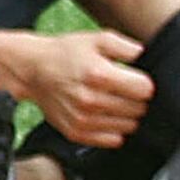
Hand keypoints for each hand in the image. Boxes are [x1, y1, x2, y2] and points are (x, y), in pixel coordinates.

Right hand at [0, 29, 150, 148]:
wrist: (32, 70)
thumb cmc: (65, 53)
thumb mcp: (98, 38)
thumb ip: (128, 47)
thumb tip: (147, 57)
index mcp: (99, 75)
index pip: (145, 90)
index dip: (143, 83)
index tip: (134, 79)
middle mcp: (91, 100)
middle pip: (139, 109)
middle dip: (135, 98)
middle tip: (122, 89)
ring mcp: (83, 119)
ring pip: (129, 126)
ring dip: (126, 115)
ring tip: (112, 101)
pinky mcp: (77, 133)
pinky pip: (114, 140)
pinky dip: (114, 129)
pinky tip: (104, 114)